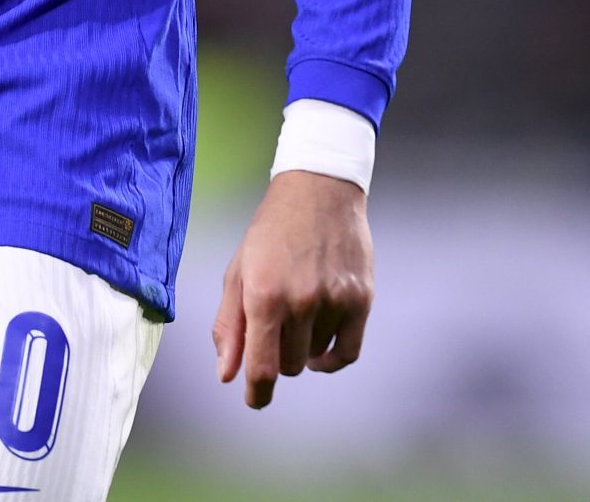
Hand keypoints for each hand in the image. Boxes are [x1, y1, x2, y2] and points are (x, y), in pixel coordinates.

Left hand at [211, 169, 372, 408]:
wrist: (318, 190)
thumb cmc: (270, 232)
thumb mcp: (238, 271)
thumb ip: (230, 325)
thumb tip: (227, 375)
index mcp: (264, 294)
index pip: (262, 367)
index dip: (256, 393)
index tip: (254, 399)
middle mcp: (301, 301)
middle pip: (289, 364)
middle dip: (276, 354)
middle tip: (274, 325)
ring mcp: (335, 300)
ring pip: (316, 357)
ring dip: (304, 347)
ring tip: (297, 312)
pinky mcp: (361, 299)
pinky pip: (348, 352)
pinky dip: (332, 359)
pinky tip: (321, 351)